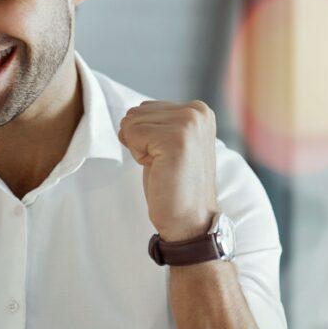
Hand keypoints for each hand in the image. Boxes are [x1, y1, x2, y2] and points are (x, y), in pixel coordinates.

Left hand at [118, 100, 218, 241]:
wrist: (190, 220)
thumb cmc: (175, 185)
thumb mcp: (169, 143)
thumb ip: (157, 123)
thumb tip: (128, 114)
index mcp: (198, 109)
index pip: (144, 107)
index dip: (145, 137)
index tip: (167, 157)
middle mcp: (197, 111)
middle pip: (135, 112)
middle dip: (140, 141)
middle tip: (164, 164)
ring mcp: (189, 123)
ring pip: (131, 122)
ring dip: (140, 149)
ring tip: (164, 166)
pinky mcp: (177, 138)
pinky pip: (132, 134)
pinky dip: (139, 156)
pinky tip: (161, 169)